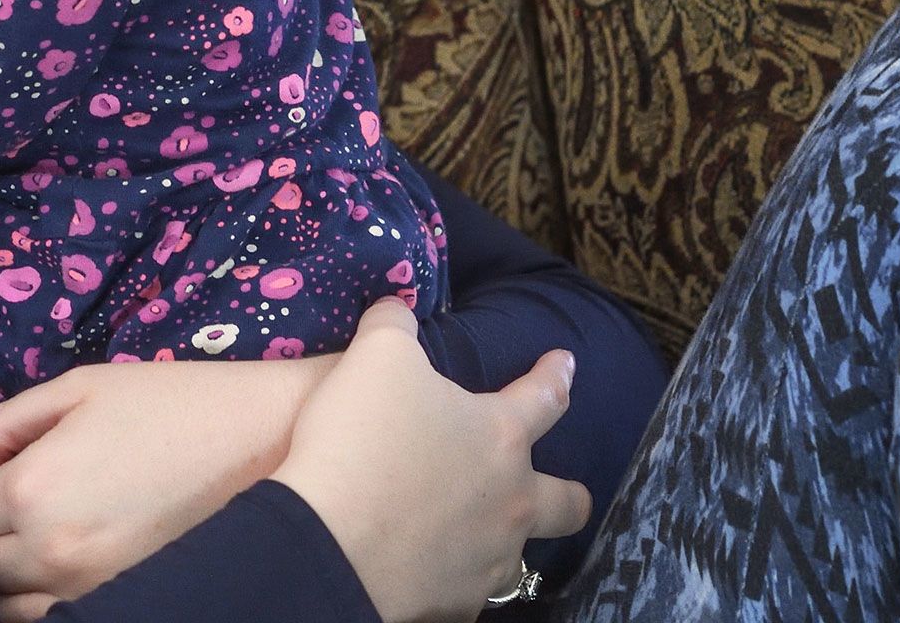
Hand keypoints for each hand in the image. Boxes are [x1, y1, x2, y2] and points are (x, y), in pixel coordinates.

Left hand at [0, 353, 342, 618]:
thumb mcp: (79, 387)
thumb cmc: (173, 404)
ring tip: (36, 542)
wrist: (270, 440)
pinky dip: (44, 602)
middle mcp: (52, 551)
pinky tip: (65, 568)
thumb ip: (6, 426)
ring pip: (7, 605)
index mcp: (33, 488)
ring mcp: (89, 590)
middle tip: (12, 508)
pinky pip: (54, 622)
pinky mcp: (126, 606)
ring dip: (8, 576)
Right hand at [271, 300, 590, 622]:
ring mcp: (487, 561)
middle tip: (563, 489)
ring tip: (478, 536)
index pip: (544, 398)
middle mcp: (509, 503)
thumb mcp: (374, 357)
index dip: (556, 375)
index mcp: (499, 437)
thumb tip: (396, 306)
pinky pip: (464, 594)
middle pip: (565, 502)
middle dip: (569, 493)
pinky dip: (450, 580)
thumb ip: (393, 325)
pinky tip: (427, 572)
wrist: (330, 542)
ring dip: (503, 543)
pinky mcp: (456, 605)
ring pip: (517, 558)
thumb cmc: (361, 440)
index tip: (566, 363)